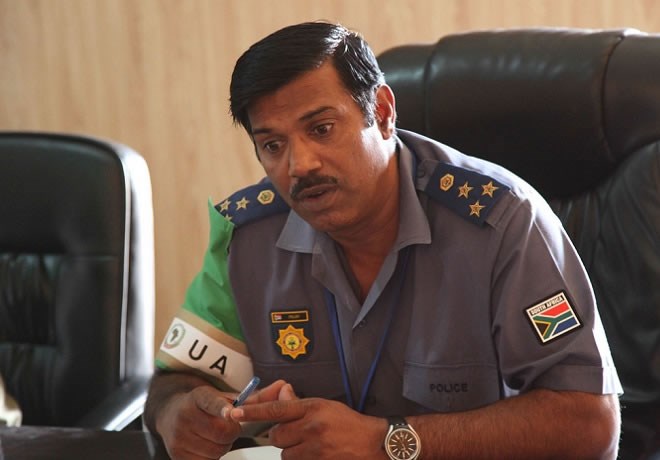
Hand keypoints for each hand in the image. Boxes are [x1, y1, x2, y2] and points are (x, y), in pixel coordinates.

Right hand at [156, 385, 241, 459]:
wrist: (170, 413)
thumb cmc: (201, 405)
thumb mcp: (216, 395)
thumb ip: (238, 399)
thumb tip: (266, 397)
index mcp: (198, 397)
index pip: (211, 402)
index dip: (222, 408)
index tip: (231, 413)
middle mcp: (184, 416)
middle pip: (221, 432)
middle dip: (232, 432)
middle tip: (230, 428)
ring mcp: (178, 437)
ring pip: (216, 450)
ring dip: (223, 446)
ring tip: (216, 436)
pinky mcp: (176, 455)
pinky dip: (212, 456)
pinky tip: (207, 445)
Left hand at [230, 385, 387, 458]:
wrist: (374, 444)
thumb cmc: (350, 423)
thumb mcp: (325, 406)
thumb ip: (299, 404)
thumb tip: (281, 395)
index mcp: (312, 408)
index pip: (276, 408)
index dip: (253, 410)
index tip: (236, 411)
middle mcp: (312, 427)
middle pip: (276, 436)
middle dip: (281, 437)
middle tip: (296, 434)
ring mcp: (315, 449)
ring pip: (285, 454)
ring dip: (292, 451)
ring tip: (311, 445)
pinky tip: (316, 454)